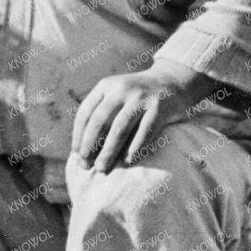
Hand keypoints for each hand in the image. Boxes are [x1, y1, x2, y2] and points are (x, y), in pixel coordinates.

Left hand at [71, 63, 210, 171]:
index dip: (78, 136)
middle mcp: (121, 89)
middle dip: (90, 145)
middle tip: (85, 166)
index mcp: (106, 86)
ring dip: (109, 151)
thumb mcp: (116, 95)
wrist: (173, 82)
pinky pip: (144, 131)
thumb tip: (82, 151)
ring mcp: (141, 97)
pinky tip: (127, 161)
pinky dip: (134, 148)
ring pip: (119, 128)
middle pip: (99, 121)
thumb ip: (100, 113)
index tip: (77, 155)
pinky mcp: (159, 107)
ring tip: (102, 168)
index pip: (85, 113)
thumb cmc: (137, 98)